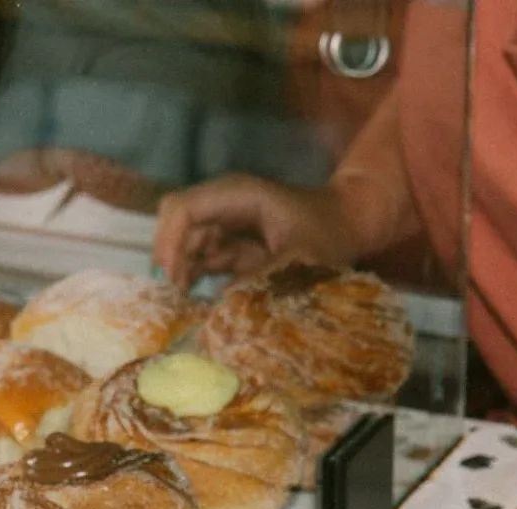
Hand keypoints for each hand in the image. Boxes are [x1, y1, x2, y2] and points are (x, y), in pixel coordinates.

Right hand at [152, 176, 359, 291]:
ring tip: (185, 305)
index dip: (169, 241)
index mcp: (237, 195)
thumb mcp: (302, 258)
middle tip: (175, 298)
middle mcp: (223, 204)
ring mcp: (225, 224)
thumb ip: (263, 278)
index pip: (184, 209)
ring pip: (184, 245)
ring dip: (181, 273)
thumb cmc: (329, 232)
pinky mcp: (230, 244)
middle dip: (171, 258)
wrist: (347, 226)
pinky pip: (200, 260)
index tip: (170, 279)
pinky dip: (195, 279)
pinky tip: (196, 302)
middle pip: (176, 224)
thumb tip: (222, 301)